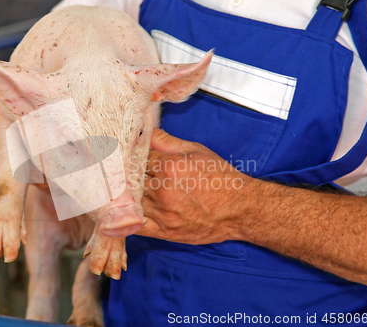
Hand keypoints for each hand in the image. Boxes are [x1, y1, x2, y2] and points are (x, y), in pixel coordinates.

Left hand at [137, 128, 256, 244]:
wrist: (240, 209)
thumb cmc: (221, 177)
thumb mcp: (197, 151)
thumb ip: (168, 142)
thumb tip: (146, 133)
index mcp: (170, 167)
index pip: (138, 159)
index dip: (135, 159)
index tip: (133, 160)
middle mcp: (163, 190)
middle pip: (131, 180)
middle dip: (129, 177)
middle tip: (126, 175)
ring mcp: (163, 213)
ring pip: (130, 201)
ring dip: (127, 196)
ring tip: (126, 192)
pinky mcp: (165, 231)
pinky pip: (136, 226)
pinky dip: (128, 219)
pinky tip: (127, 212)